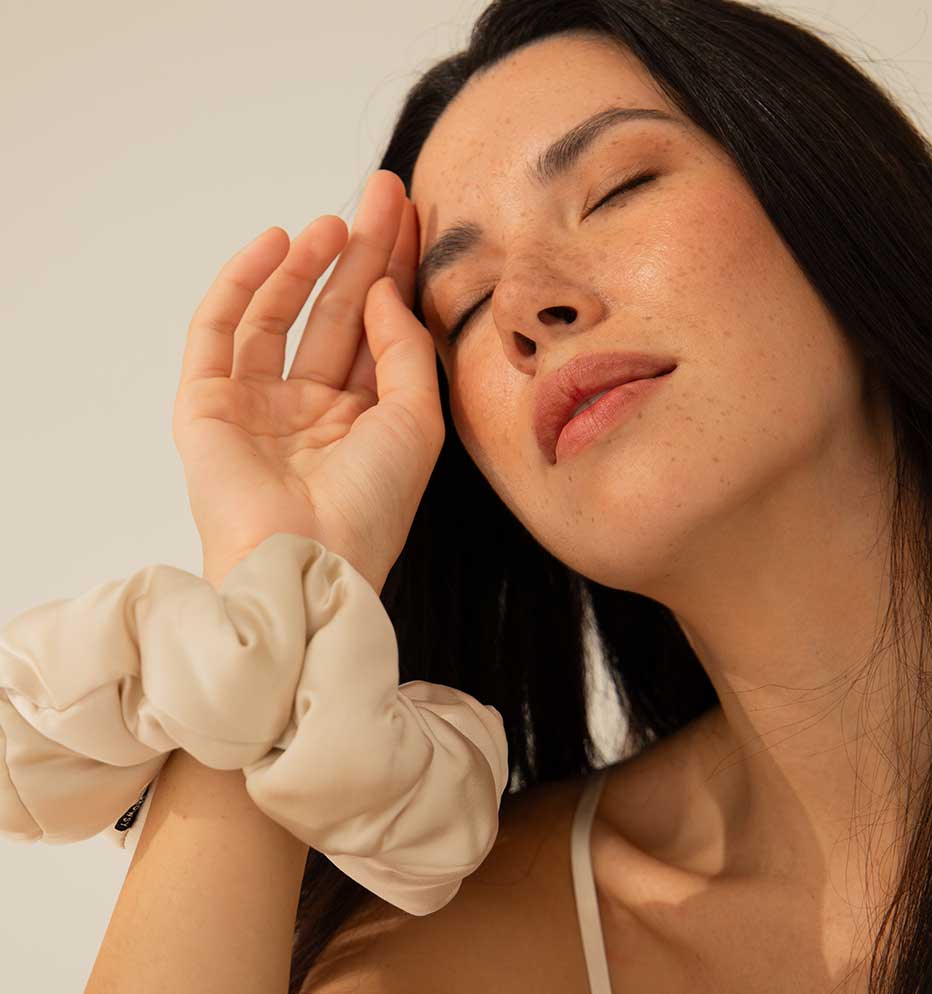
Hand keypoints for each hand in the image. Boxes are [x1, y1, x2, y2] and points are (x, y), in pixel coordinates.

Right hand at [171, 170, 442, 592]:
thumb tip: (381, 289)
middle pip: (336, 314)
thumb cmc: (373, 504)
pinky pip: (220, 332)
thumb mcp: (415, 420)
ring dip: (305, 265)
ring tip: (334, 223)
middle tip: (380, 191)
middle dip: (358, 253)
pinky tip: (273, 245)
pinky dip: (241, 285)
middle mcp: (313, 410)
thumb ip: (403, 349)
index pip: (380, 330)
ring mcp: (259, 407)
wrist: (309, 558)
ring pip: (280, 317)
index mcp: (366, 420)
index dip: (393, 272)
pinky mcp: (208, 406)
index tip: (411, 215)